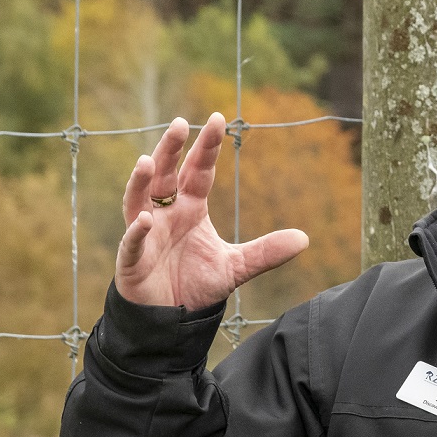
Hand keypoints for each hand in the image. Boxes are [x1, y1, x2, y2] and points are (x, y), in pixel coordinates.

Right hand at [115, 113, 308, 308]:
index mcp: (190, 208)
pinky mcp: (134, 260)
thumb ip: (266, 251)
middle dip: (171, 149)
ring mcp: (146, 234)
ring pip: (137, 199)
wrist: (172, 317)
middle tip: (180, 123)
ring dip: (141, 181)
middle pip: (166, 174)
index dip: (206, 147)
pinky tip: (142, 219)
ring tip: (148, 161)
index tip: (217, 119)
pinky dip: (135, 231)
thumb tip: (305, 239)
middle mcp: (165, 214)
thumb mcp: (237, 267)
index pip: (199, 171)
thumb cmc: (196, 283)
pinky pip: (132, 242)